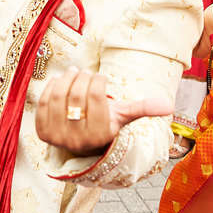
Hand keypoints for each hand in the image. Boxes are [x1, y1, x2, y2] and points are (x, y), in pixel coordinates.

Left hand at [36, 67, 172, 156]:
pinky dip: (51, 87)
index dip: (98, 81)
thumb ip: (143, 109)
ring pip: (59, 97)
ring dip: (66, 79)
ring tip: (73, 72)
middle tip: (85, 72)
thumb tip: (169, 106)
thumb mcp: (123, 116)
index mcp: (100, 136)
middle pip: (77, 96)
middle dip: (82, 78)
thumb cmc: (104, 123)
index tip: (101, 77)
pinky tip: (60, 81)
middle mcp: (78, 140)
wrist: (79, 139)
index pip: (97, 99)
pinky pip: (43, 102)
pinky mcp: (43, 132)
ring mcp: (58, 137)